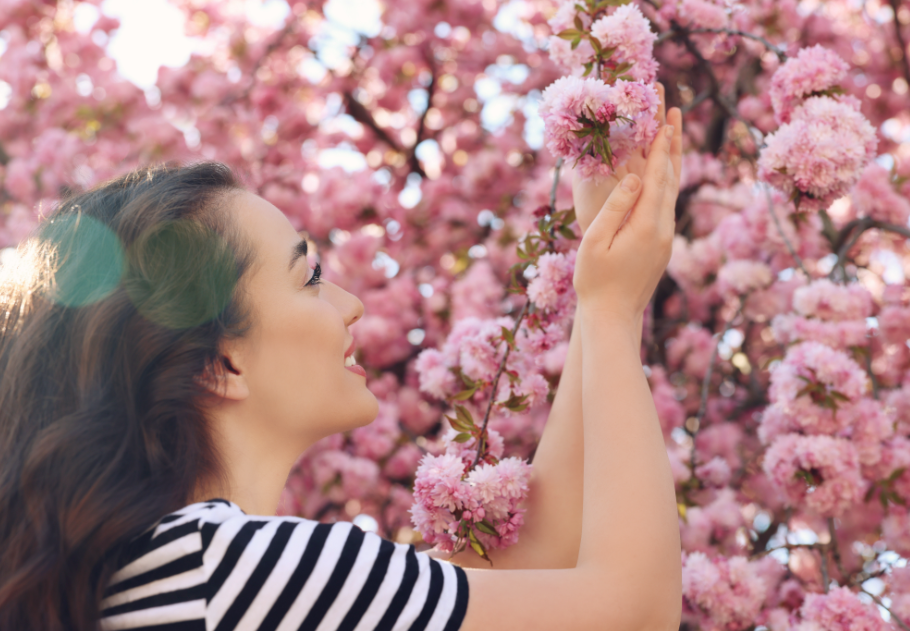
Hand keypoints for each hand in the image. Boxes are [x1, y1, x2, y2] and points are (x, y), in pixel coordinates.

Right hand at [573, 110, 681, 326]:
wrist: (613, 317)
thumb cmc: (595, 282)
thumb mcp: (595, 242)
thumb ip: (615, 208)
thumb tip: (633, 178)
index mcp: (646, 226)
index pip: (656, 177)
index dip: (660, 146)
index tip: (665, 118)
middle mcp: (662, 229)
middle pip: (671, 179)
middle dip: (672, 144)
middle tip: (676, 113)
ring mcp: (665, 239)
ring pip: (672, 192)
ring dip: (671, 161)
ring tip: (673, 135)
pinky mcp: (661, 246)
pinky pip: (666, 206)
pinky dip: (665, 182)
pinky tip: (661, 174)